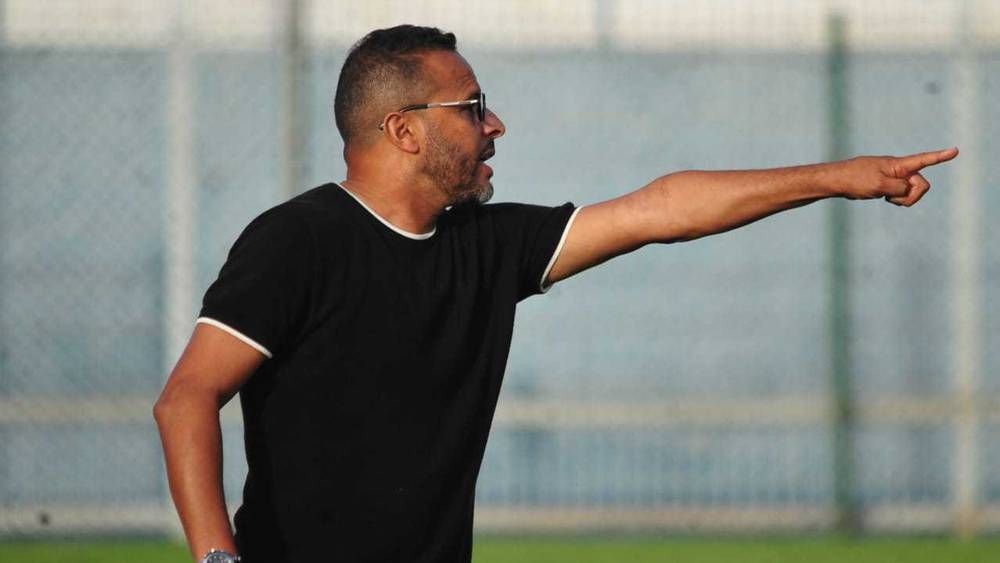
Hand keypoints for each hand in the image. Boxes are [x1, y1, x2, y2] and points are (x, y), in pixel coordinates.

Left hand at [836, 147, 957, 206]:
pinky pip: (901, 195)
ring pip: (911, 192)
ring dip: (902, 199)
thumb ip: (899, 188)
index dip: (940, 157)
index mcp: (898, 165)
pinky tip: (882, 197)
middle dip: (912, 195)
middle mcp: (899, 169)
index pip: (923, 159)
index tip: (955, 150)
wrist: (837, 181)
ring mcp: (894, 177)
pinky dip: (896, 200)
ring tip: (884, 197)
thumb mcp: (879, 185)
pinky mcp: (888, 185)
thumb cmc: (856, 180)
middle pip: (921, 184)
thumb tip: (907, 189)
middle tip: (891, 198)